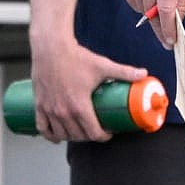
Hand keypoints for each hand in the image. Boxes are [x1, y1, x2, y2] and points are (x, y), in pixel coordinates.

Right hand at [30, 36, 148, 143]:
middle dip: (89, 136)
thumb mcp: (103, 65)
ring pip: (62, 134)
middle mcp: (63, 112)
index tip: (108, 133)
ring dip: (72, 137)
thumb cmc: (76, 57)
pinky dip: (50, 135)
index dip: (103, 136)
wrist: (51, 48)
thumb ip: (124, 71)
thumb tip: (144, 73)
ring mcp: (49, 110)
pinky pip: (43, 128)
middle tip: (96, 129)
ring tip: (80, 131)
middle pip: (78, 136)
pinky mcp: (39, 105)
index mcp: (79, 106)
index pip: (93, 133)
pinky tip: (57, 135)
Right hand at [121, 0, 184, 49]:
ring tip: (161, 11)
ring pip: (142, 11)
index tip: (171, 41)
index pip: (166, 10)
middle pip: (152, 14)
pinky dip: (143, 6)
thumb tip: (177, 23)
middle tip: (167, 41)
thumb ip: (184, 1)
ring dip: (152, 16)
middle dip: (160, 29)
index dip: (168, 28)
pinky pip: (134, 3)